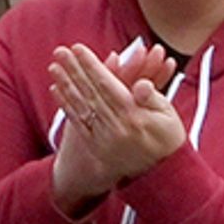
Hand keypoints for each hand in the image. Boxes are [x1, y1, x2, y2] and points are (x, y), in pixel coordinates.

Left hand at [48, 41, 185, 205]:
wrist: (163, 174)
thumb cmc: (169, 138)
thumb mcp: (168, 114)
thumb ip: (153, 97)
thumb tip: (141, 84)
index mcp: (134, 115)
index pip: (108, 84)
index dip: (92, 65)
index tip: (78, 48)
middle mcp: (116, 126)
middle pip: (90, 92)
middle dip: (74, 70)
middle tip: (59, 51)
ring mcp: (105, 138)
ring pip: (81, 106)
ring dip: (66, 85)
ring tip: (53, 67)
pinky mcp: (98, 147)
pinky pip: (79, 123)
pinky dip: (66, 106)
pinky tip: (56, 90)